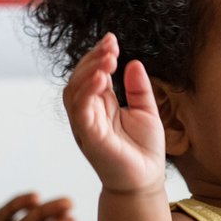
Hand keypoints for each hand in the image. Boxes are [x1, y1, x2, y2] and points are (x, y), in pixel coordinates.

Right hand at [64, 33, 165, 192]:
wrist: (146, 181)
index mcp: (100, 106)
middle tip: (111, 47)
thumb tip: (133, 62)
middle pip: (79, 79)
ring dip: (88, 71)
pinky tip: (101, 78)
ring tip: (107, 59)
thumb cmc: (144, 151)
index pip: (92, 74)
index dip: (98, 55)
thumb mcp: (146, 111)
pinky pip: (80, 111)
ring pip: (74, 92)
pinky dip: (87, 92)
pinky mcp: (89, 138)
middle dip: (92, 59)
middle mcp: (89, 114)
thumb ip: (138, 88)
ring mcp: (86, 125)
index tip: (112, 39)